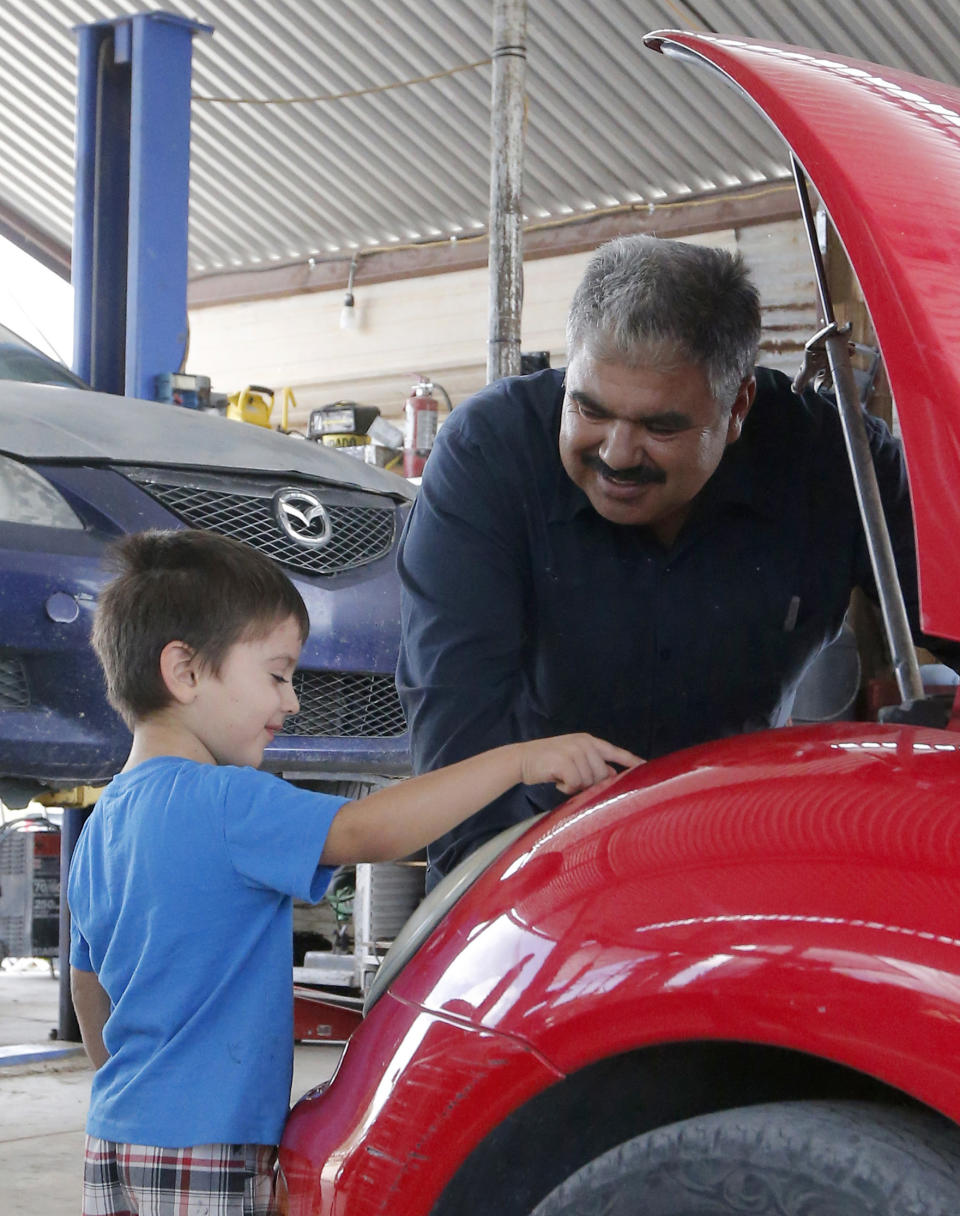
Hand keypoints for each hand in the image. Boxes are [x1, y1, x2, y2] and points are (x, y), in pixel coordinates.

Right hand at [518, 734, 642, 794]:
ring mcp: (574, 751)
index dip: (631, 761)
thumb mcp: (573, 759)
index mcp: (588, 741)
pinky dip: (566, 788)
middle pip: (602, 774)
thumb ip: (593, 765)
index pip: (615, 751)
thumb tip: (613, 775)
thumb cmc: (548, 762)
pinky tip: (556, 781)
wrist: (521, 759)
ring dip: (575, 786)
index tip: (646, 767)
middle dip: (588, 783)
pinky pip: (575, 784)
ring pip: (589, 781)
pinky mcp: (565, 761)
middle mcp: (584, 743)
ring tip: (561, 778)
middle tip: (570, 780)